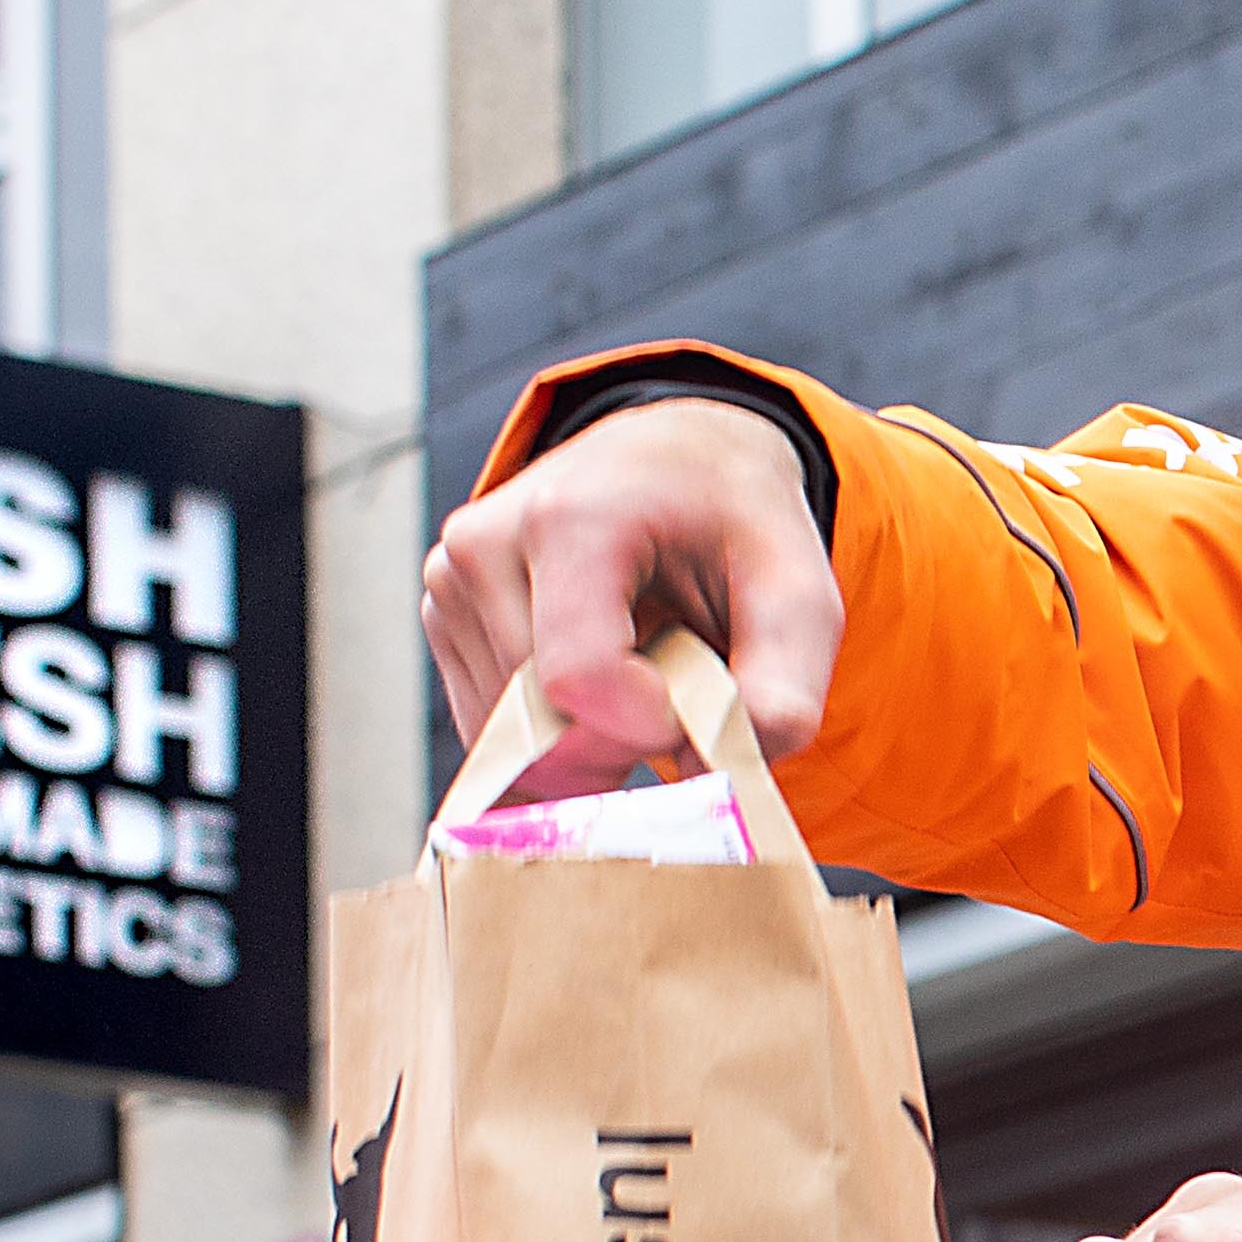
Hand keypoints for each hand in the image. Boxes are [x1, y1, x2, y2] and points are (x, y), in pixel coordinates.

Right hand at [421, 401, 840, 799]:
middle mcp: (485, 543)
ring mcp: (450, 580)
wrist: (679, 462)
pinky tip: (598, 670)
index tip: (704, 700)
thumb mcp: (801, 597)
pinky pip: (491, 730)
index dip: (653, 724)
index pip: (581, 680)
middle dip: (625, 738)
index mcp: (572, 517)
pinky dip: (556, 729)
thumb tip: (710, 780)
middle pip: (541, 721)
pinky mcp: (441, 615)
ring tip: (640, 659)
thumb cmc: (738, 526)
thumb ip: (783, 697)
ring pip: (510, 737)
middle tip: (680, 679)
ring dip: (590, 736)